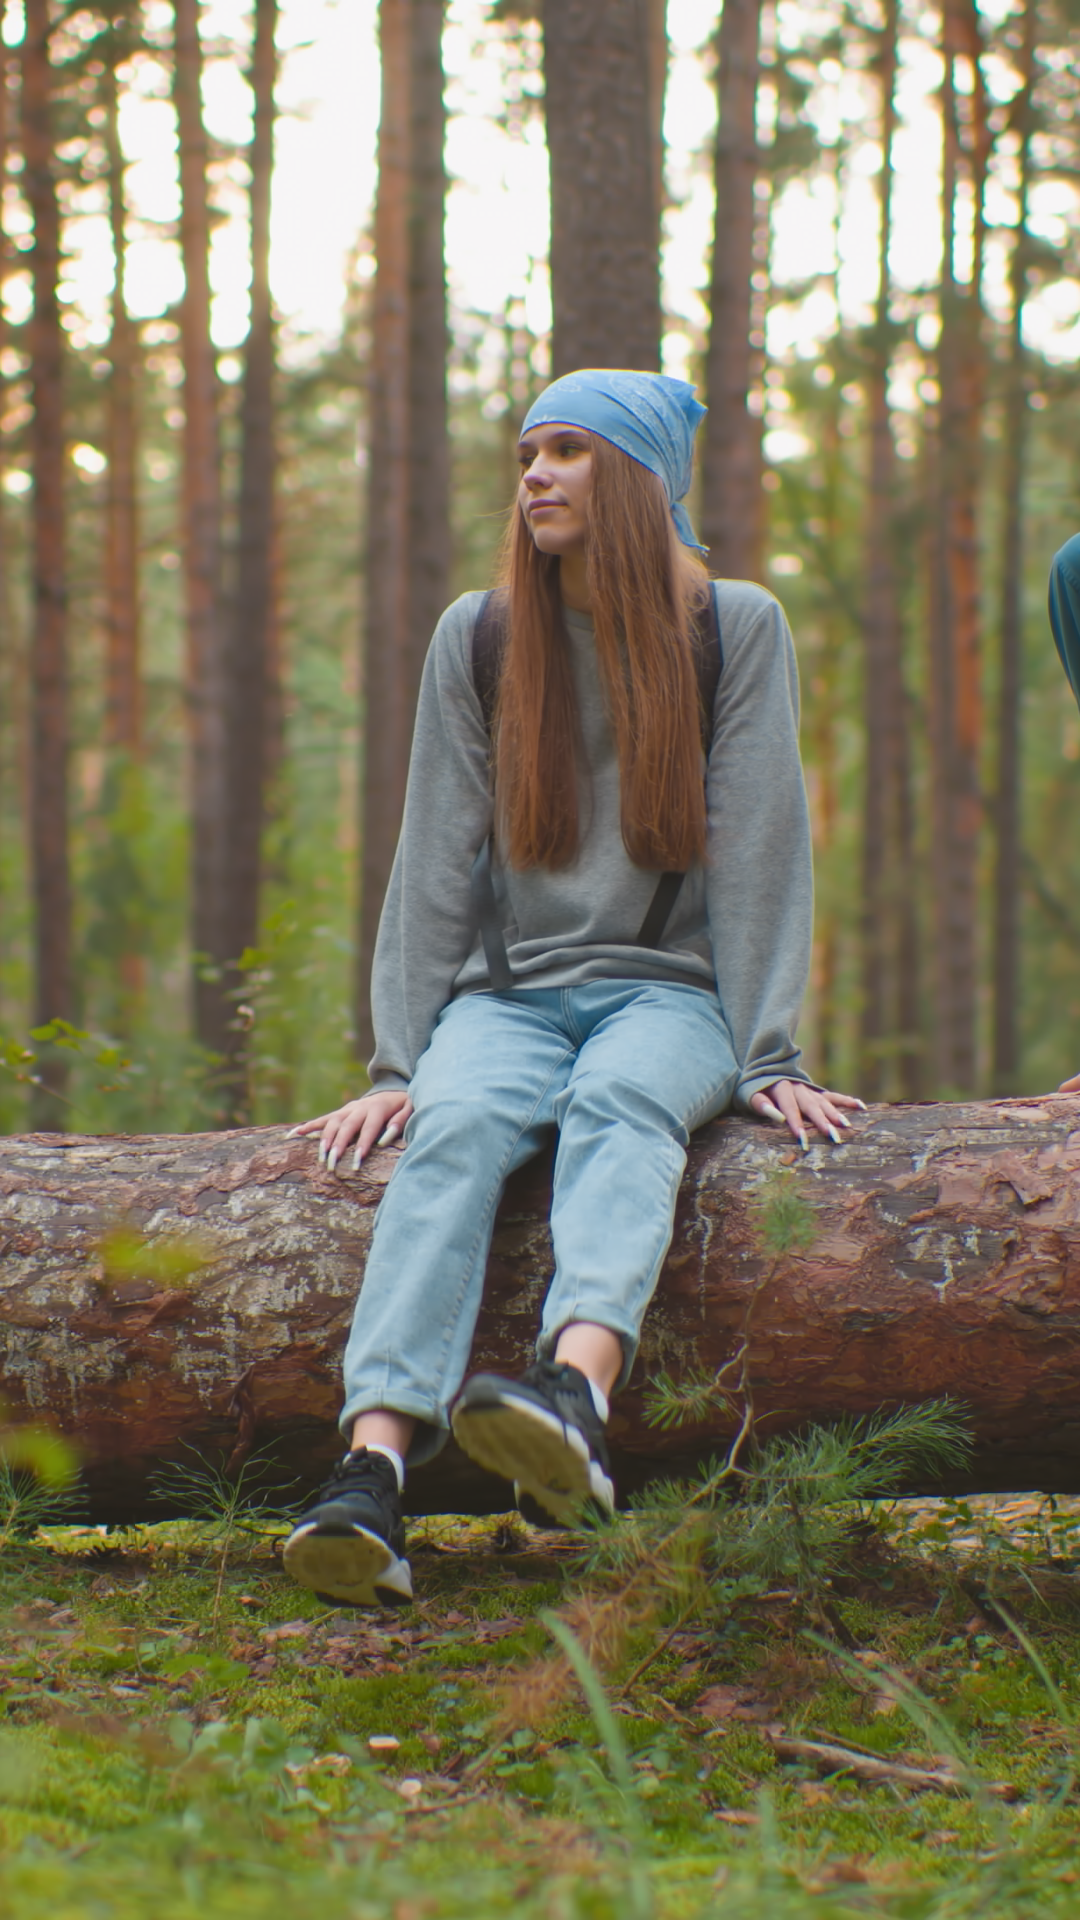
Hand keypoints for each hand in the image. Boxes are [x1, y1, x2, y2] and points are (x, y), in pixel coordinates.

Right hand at [286, 1089, 413, 1173]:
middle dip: (339, 1145)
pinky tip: (294, 1134)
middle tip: (333, 1163)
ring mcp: (348, 1109)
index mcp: (378, 1108)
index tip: (357, 1161)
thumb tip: (386, 1139)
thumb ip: (401, 1121)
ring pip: (332, 1123)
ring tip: (321, 1157)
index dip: (362, 1144)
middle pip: (347, 1126)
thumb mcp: (411, 1108)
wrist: (393, 1090)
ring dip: (325, 1140)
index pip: (369, 1128)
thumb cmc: (404, 1105)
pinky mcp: (341, 1112)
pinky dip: (308, 1126)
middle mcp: (359, 1107)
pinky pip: (323, 1119)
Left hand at [749, 1078, 864, 1149]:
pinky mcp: (816, 1092)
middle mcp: (799, 1088)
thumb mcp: (750, 1095)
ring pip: (825, 1102)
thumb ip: (761, 1104)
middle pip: (812, 1106)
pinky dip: (847, 1101)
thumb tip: (777, 1116)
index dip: (797, 1125)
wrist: (763, 1070)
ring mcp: (809, 1089)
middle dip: (822, 1122)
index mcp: (782, 1088)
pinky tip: (860, 1107)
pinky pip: (833, 1096)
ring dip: (836, 1113)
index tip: (804, 1141)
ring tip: (847, 1126)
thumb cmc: (755, 1089)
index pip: (791, 1109)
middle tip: (834, 1136)